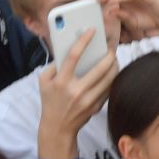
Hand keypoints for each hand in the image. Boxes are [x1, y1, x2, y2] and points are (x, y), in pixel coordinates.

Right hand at [37, 26, 116, 142]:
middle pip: (100, 68)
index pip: (74, 56)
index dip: (84, 40)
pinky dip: (112, 79)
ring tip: (114, 59)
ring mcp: (87, 100)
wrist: (58, 128)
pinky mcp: (96, 107)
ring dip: (114, 66)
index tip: (92, 30)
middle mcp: (75, 90)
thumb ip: (52, 65)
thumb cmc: (49, 101)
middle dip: (109, 55)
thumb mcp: (43, 81)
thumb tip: (68, 49)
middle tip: (111, 48)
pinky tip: (112, 73)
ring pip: (109, 78)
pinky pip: (108, 89)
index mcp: (61, 81)